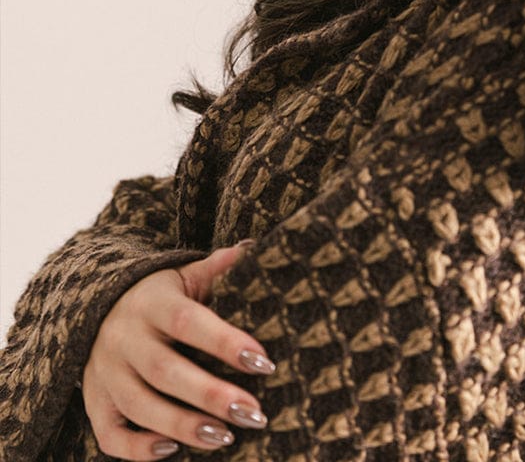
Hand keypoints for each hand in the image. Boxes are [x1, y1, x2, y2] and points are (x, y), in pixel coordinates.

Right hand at [82, 244, 272, 459]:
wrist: (97, 308)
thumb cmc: (159, 295)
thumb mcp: (183, 275)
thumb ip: (216, 267)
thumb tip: (251, 248)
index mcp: (152, 303)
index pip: (189, 322)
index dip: (225, 342)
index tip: (263, 361)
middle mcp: (125, 338)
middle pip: (165, 371)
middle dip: (210, 395)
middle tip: (253, 413)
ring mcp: (106, 373)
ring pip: (140, 406)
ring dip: (183, 426)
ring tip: (226, 437)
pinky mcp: (95, 403)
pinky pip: (109, 434)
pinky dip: (138, 449)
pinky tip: (172, 450)